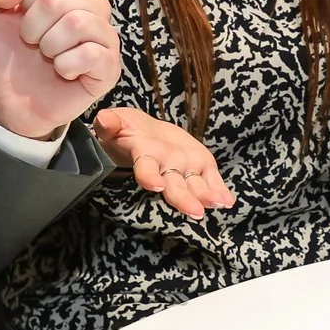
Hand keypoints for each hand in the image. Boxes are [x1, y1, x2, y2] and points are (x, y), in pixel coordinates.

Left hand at [0, 0, 123, 140]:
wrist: (1, 100)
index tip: (18, 16)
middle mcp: (89, 8)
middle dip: (32, 26)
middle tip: (30, 43)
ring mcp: (102, 37)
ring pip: (80, 22)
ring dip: (50, 45)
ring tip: (46, 57)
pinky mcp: (108, 67)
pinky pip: (93, 54)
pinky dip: (67, 65)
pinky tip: (61, 72)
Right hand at [94, 106, 235, 219]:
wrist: (145, 133)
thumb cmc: (127, 130)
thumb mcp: (116, 122)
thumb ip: (111, 122)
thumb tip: (103, 118)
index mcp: (144, 157)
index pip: (145, 169)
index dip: (150, 177)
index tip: (156, 186)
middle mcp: (164, 168)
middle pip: (173, 186)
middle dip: (184, 199)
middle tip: (195, 212)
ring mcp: (182, 168)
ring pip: (193, 185)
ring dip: (205, 195)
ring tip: (217, 202)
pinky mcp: (199, 164)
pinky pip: (210, 179)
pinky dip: (219, 189)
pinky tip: (227, 200)